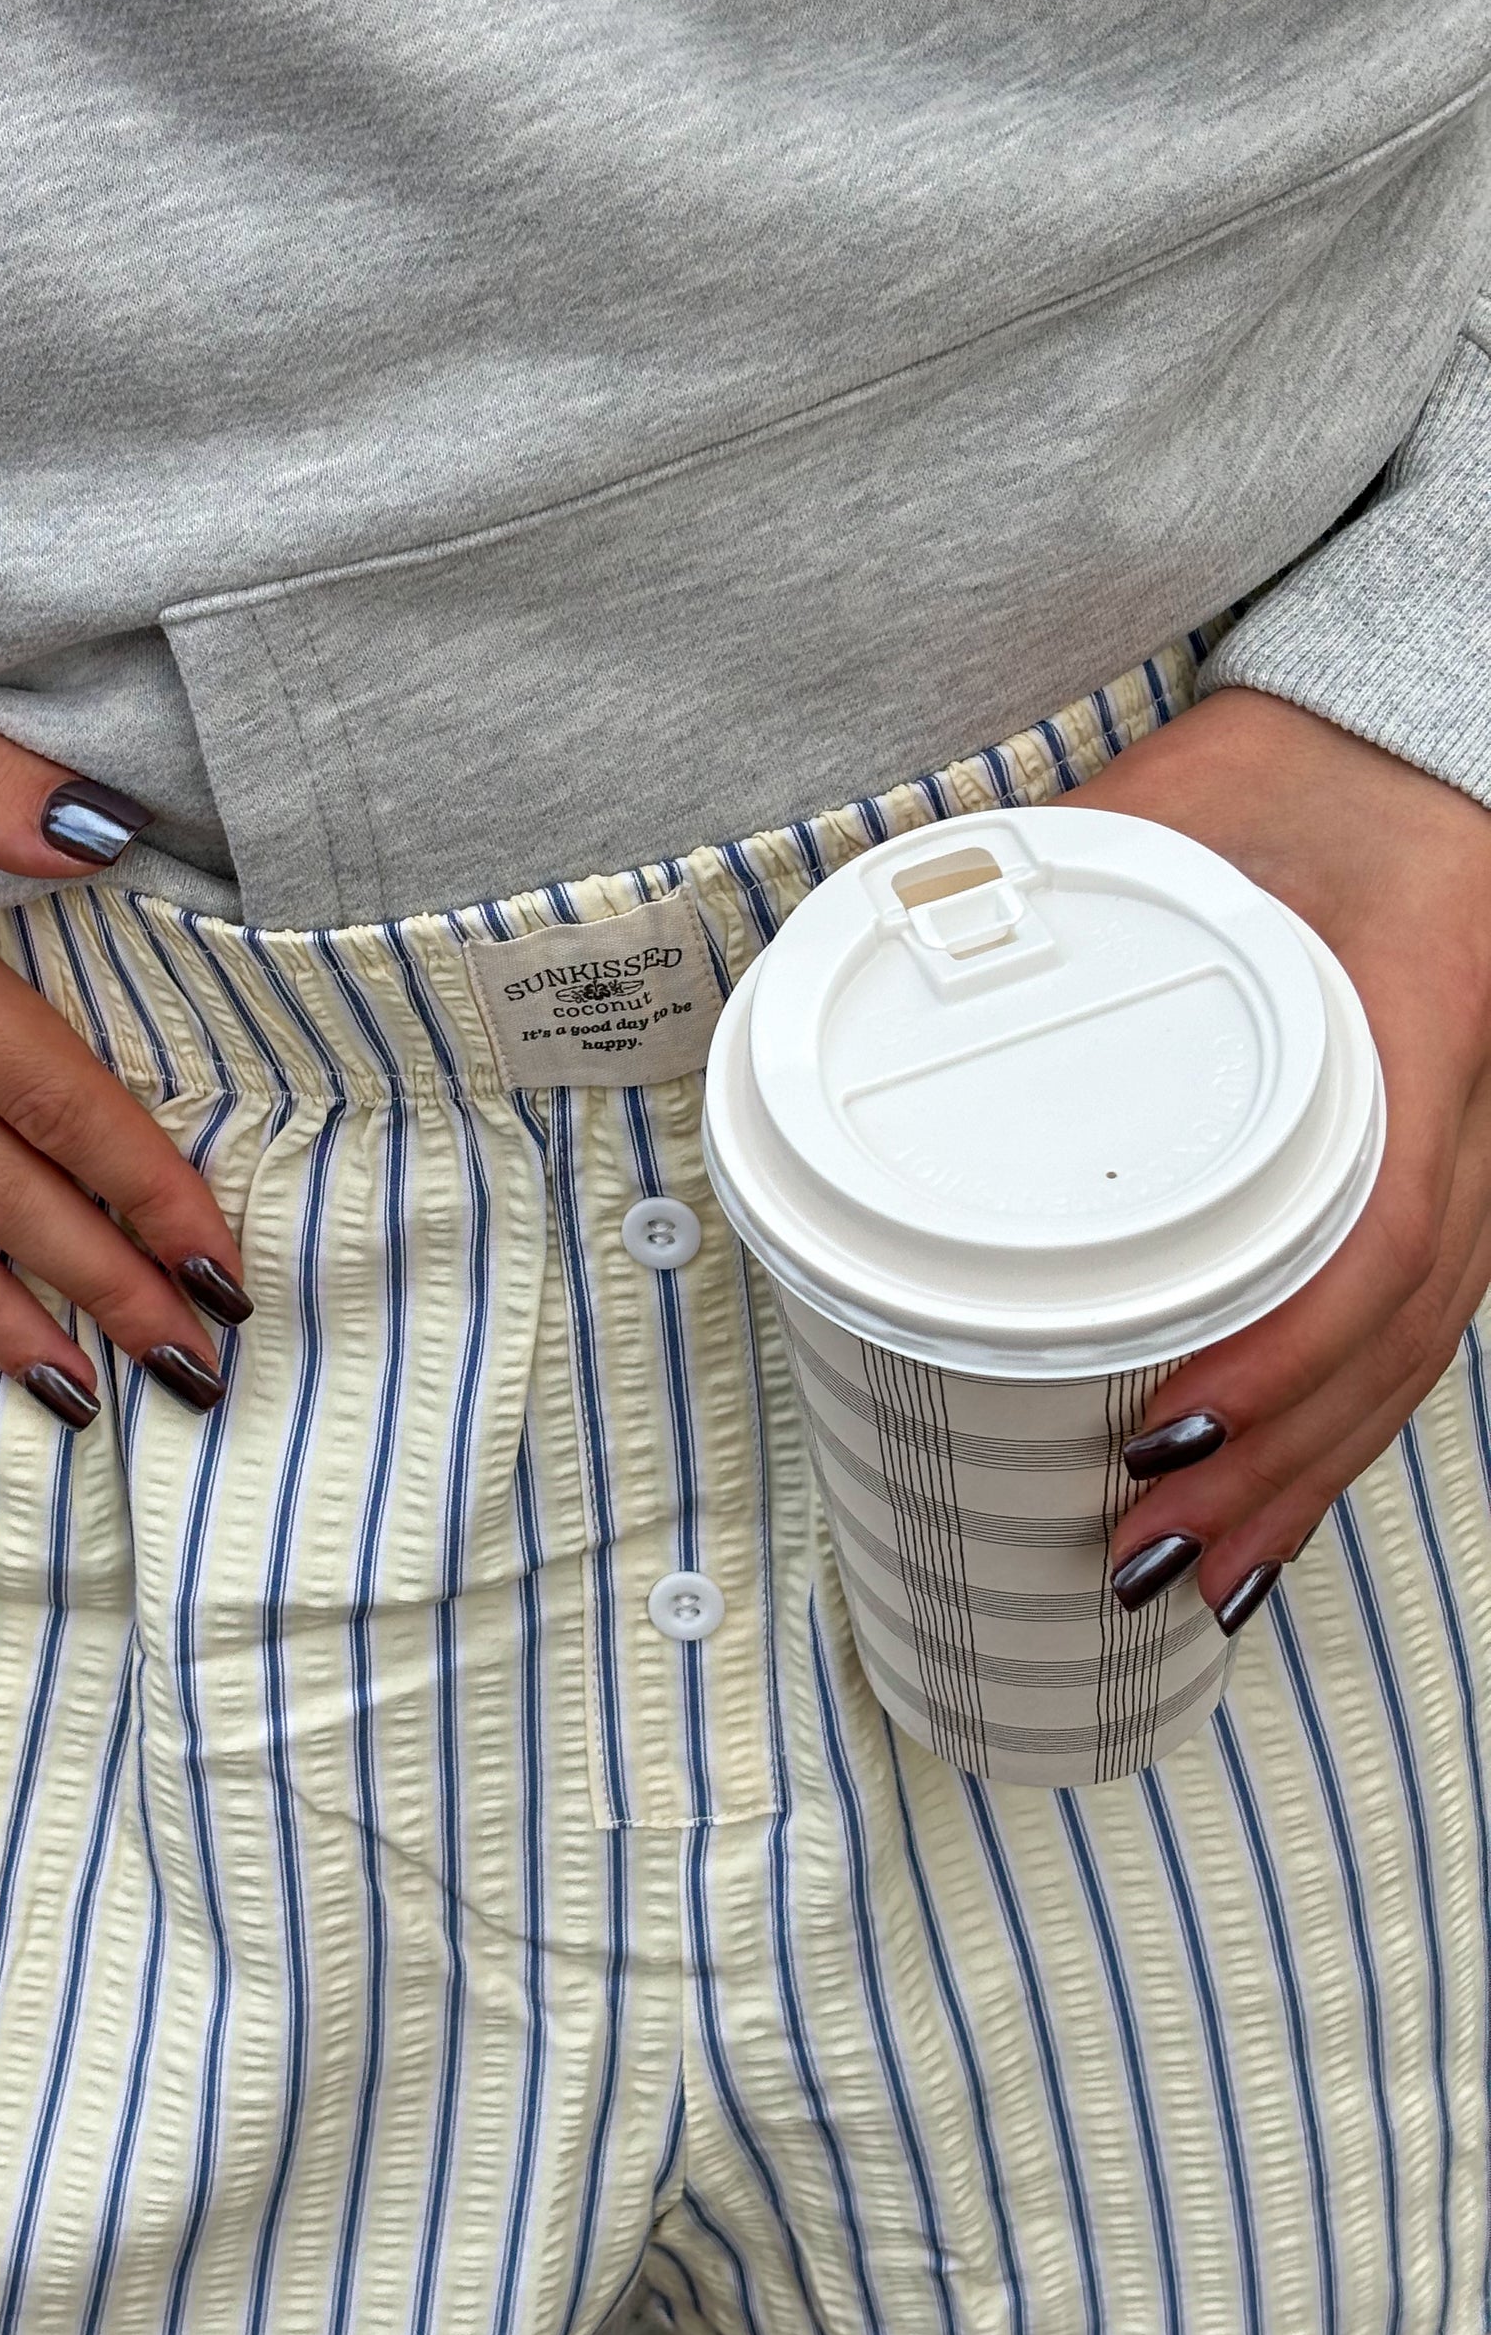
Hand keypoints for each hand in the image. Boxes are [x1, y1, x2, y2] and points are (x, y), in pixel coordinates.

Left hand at [1063, 689, 1490, 1631]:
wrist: (1399, 752)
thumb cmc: (1291, 774)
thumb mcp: (1184, 796)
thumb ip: (1061, 864)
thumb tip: (900, 937)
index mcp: (1413, 1012)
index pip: (1384, 1227)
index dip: (1286, 1348)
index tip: (1173, 1423)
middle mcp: (1461, 1107)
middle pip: (1397, 1334)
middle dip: (1273, 1466)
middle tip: (1138, 1549)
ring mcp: (1462, 1150)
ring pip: (1415, 1354)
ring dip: (1308, 1479)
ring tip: (1195, 1582)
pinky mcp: (1430, 1175)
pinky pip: (1413, 1327)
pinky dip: (1340, 1430)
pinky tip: (1272, 1516)